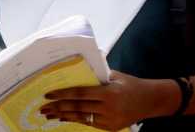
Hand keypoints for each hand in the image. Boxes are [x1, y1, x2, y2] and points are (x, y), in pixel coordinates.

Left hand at [40, 71, 177, 130]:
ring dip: (64, 116)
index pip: (81, 94)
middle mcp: (109, 107)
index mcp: (109, 92)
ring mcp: (110, 120)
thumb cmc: (132, 84)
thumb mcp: (116, 75)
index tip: (48, 95)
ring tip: (49, 115)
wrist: (151, 100)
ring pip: (82, 118)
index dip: (63, 94)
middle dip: (58, 108)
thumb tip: (78, 68)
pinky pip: (90, 123)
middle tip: (43, 108)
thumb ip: (98, 74)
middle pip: (78, 108)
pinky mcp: (111, 128)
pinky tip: (65, 117)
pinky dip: (76, 119)